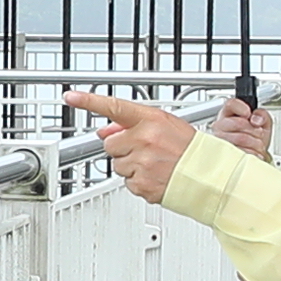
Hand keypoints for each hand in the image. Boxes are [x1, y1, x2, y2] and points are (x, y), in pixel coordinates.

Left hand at [58, 88, 200, 202]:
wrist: (209, 176)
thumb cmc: (189, 149)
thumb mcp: (166, 125)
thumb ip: (132, 125)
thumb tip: (105, 130)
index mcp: (151, 120)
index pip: (115, 107)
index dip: (89, 101)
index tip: (71, 97)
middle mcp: (144, 139)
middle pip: (110, 144)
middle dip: (122, 148)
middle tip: (145, 151)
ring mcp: (142, 163)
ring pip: (117, 165)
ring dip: (131, 166)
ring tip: (155, 164)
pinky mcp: (141, 184)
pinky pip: (127, 182)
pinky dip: (139, 181)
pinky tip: (156, 176)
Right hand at [212, 95, 276, 159]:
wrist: (254, 154)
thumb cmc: (255, 136)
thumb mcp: (263, 122)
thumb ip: (262, 115)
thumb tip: (256, 119)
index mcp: (229, 112)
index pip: (231, 104)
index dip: (242, 108)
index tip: (249, 114)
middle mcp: (221, 125)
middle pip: (238, 123)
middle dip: (255, 130)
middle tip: (259, 133)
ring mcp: (221, 139)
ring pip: (241, 138)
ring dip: (255, 142)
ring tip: (257, 143)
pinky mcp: (224, 153)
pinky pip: (241, 151)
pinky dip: (252, 152)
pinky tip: (253, 151)